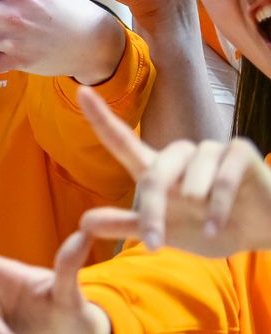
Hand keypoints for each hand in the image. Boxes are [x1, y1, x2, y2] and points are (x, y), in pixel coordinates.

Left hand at [74, 87, 270, 255]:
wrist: (262, 234)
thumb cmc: (211, 229)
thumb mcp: (167, 233)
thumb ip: (128, 226)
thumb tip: (84, 222)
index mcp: (159, 170)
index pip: (123, 141)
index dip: (101, 118)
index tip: (81, 91)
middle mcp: (180, 154)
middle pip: (153, 173)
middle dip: (152, 211)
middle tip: (154, 242)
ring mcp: (210, 150)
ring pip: (188, 178)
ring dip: (195, 210)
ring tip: (205, 228)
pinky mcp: (239, 151)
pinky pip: (222, 180)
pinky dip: (218, 208)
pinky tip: (218, 224)